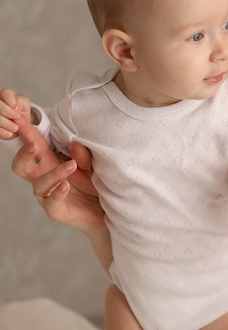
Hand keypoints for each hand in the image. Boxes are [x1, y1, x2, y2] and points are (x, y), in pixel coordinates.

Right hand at [0, 88, 31, 139]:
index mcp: (6, 95)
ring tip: (15, 128)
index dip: (11, 101)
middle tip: (17, 117)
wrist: (19, 123)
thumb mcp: (24, 105)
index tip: (17, 108)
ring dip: (6, 123)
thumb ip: (21, 104)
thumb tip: (16, 109)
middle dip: (8, 112)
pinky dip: (2, 132)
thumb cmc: (21, 111)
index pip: (5, 93)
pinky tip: (10, 134)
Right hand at [12, 117, 105, 236]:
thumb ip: (85, 156)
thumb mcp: (92, 165)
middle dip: (23, 154)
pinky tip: (65, 186)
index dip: (26, 132)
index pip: (35, 144)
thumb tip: (76, 145)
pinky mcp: (57, 211)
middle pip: (21, 166)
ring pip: (38, 184)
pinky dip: (57, 194)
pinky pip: (50, 203)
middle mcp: (45, 177)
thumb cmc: (95, 183)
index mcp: (51, 161)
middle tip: (33, 145)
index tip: (19, 118)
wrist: (107, 210)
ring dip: (54, 173)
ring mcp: (49, 195)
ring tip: (71, 165)